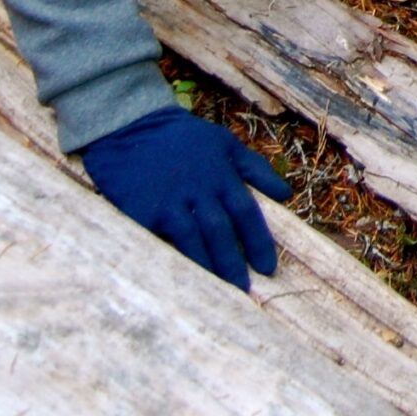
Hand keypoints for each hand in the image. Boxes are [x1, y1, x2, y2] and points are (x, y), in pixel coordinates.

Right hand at [80, 105, 291, 288]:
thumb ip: (255, 168)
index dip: (258, 242)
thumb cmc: (182, 137)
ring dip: (208, 266)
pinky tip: (184, 275)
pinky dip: (175, 258)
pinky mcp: (143, 210)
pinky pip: (161, 239)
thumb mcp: (224, 143)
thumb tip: (286, 194)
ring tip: (218, 289)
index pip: (246, 213)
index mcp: (221, 173)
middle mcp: (198, 188)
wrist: (130, 126)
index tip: (267, 268)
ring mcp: (170, 200)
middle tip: (243, 288)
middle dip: (234, 262)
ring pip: (194, 239)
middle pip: (221, 231)